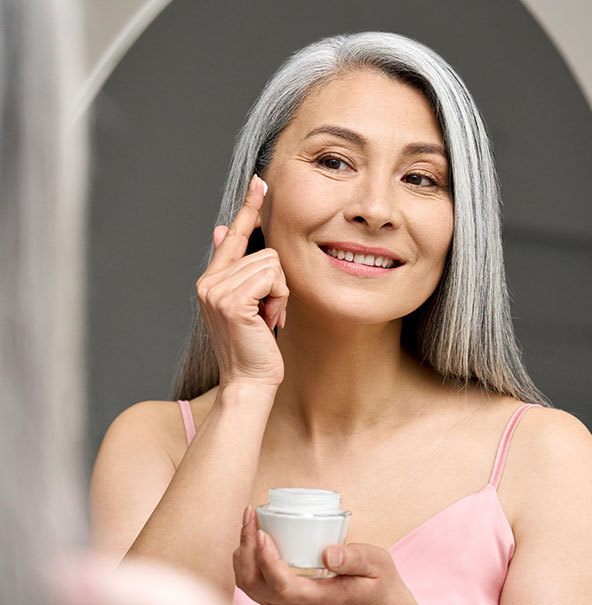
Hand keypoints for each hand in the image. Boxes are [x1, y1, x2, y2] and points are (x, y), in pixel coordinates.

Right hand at [196, 175, 288, 388]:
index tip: (260, 181)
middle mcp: (209, 281)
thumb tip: (220, 229)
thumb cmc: (253, 345)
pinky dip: (280, 299)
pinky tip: (268, 321)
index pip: (233, 235)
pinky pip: (273, 278)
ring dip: (279, 294)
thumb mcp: (246, 303)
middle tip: (266, 314)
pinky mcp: (231, 301)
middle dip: (277, 285)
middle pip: (265, 251)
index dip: (248, 208)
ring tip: (266, 319)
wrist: (249, 381)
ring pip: (272, 264)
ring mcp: (216, 290)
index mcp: (212, 279)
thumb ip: (235, 268)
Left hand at [233, 507, 417, 604]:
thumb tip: (328, 554)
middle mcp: (299, 604)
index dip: (267, 561)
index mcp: (320, 598)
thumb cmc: (379, 582)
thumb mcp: (377, 566)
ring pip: (251, 586)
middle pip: (256, 587)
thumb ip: (355, 559)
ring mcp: (290, 601)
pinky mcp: (287, 593)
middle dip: (247, 550)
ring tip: (249, 518)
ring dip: (243, 552)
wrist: (381, 601)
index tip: (262, 532)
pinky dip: (247, 558)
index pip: (283, 587)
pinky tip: (254, 533)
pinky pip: (255, 582)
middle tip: (250, 514)